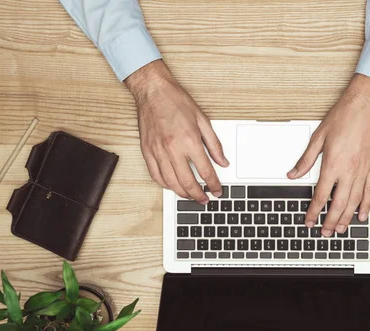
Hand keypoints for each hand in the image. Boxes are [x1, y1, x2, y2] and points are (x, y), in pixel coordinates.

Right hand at [125, 60, 228, 203]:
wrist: (153, 91)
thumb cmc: (176, 101)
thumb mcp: (203, 120)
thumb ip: (214, 144)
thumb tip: (223, 161)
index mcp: (189, 140)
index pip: (205, 171)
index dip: (213, 185)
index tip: (217, 191)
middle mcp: (173, 149)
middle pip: (187, 182)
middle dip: (198, 196)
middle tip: (205, 200)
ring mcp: (158, 152)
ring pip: (170, 183)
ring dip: (182, 194)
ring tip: (190, 196)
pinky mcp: (147, 152)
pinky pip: (155, 175)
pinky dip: (165, 185)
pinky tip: (172, 186)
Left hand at [288, 74, 369, 236]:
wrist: (366, 104)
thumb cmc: (343, 117)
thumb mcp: (318, 137)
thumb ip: (306, 160)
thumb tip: (293, 174)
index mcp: (333, 163)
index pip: (321, 195)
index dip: (313, 211)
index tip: (309, 220)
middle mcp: (350, 170)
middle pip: (339, 203)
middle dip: (330, 220)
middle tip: (324, 232)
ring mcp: (364, 169)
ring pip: (355, 201)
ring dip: (347, 217)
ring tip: (340, 229)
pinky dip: (366, 205)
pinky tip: (362, 215)